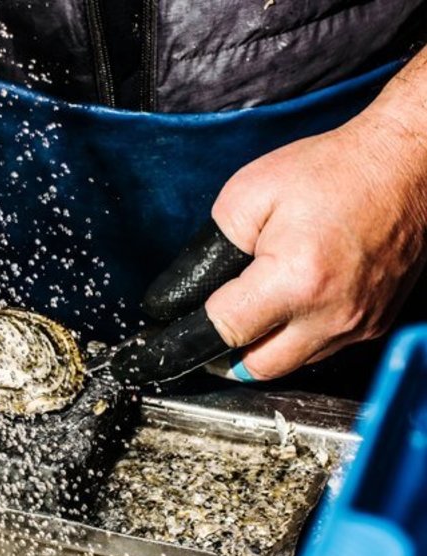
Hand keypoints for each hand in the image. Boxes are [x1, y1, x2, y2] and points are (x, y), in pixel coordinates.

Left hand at [204, 107, 426, 380]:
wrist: (405, 166)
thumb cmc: (331, 172)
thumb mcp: (247, 196)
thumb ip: (208, 251)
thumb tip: (184, 295)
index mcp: (295, 281)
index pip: (224, 332)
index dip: (190, 331)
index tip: (173, 330)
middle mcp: (330, 315)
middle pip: (256, 367)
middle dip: (224, 352)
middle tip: (208, 327)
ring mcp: (358, 325)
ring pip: (291, 363)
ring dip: (262, 347)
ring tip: (249, 312)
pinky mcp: (375, 324)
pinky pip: (321, 350)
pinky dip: (296, 337)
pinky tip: (287, 307)